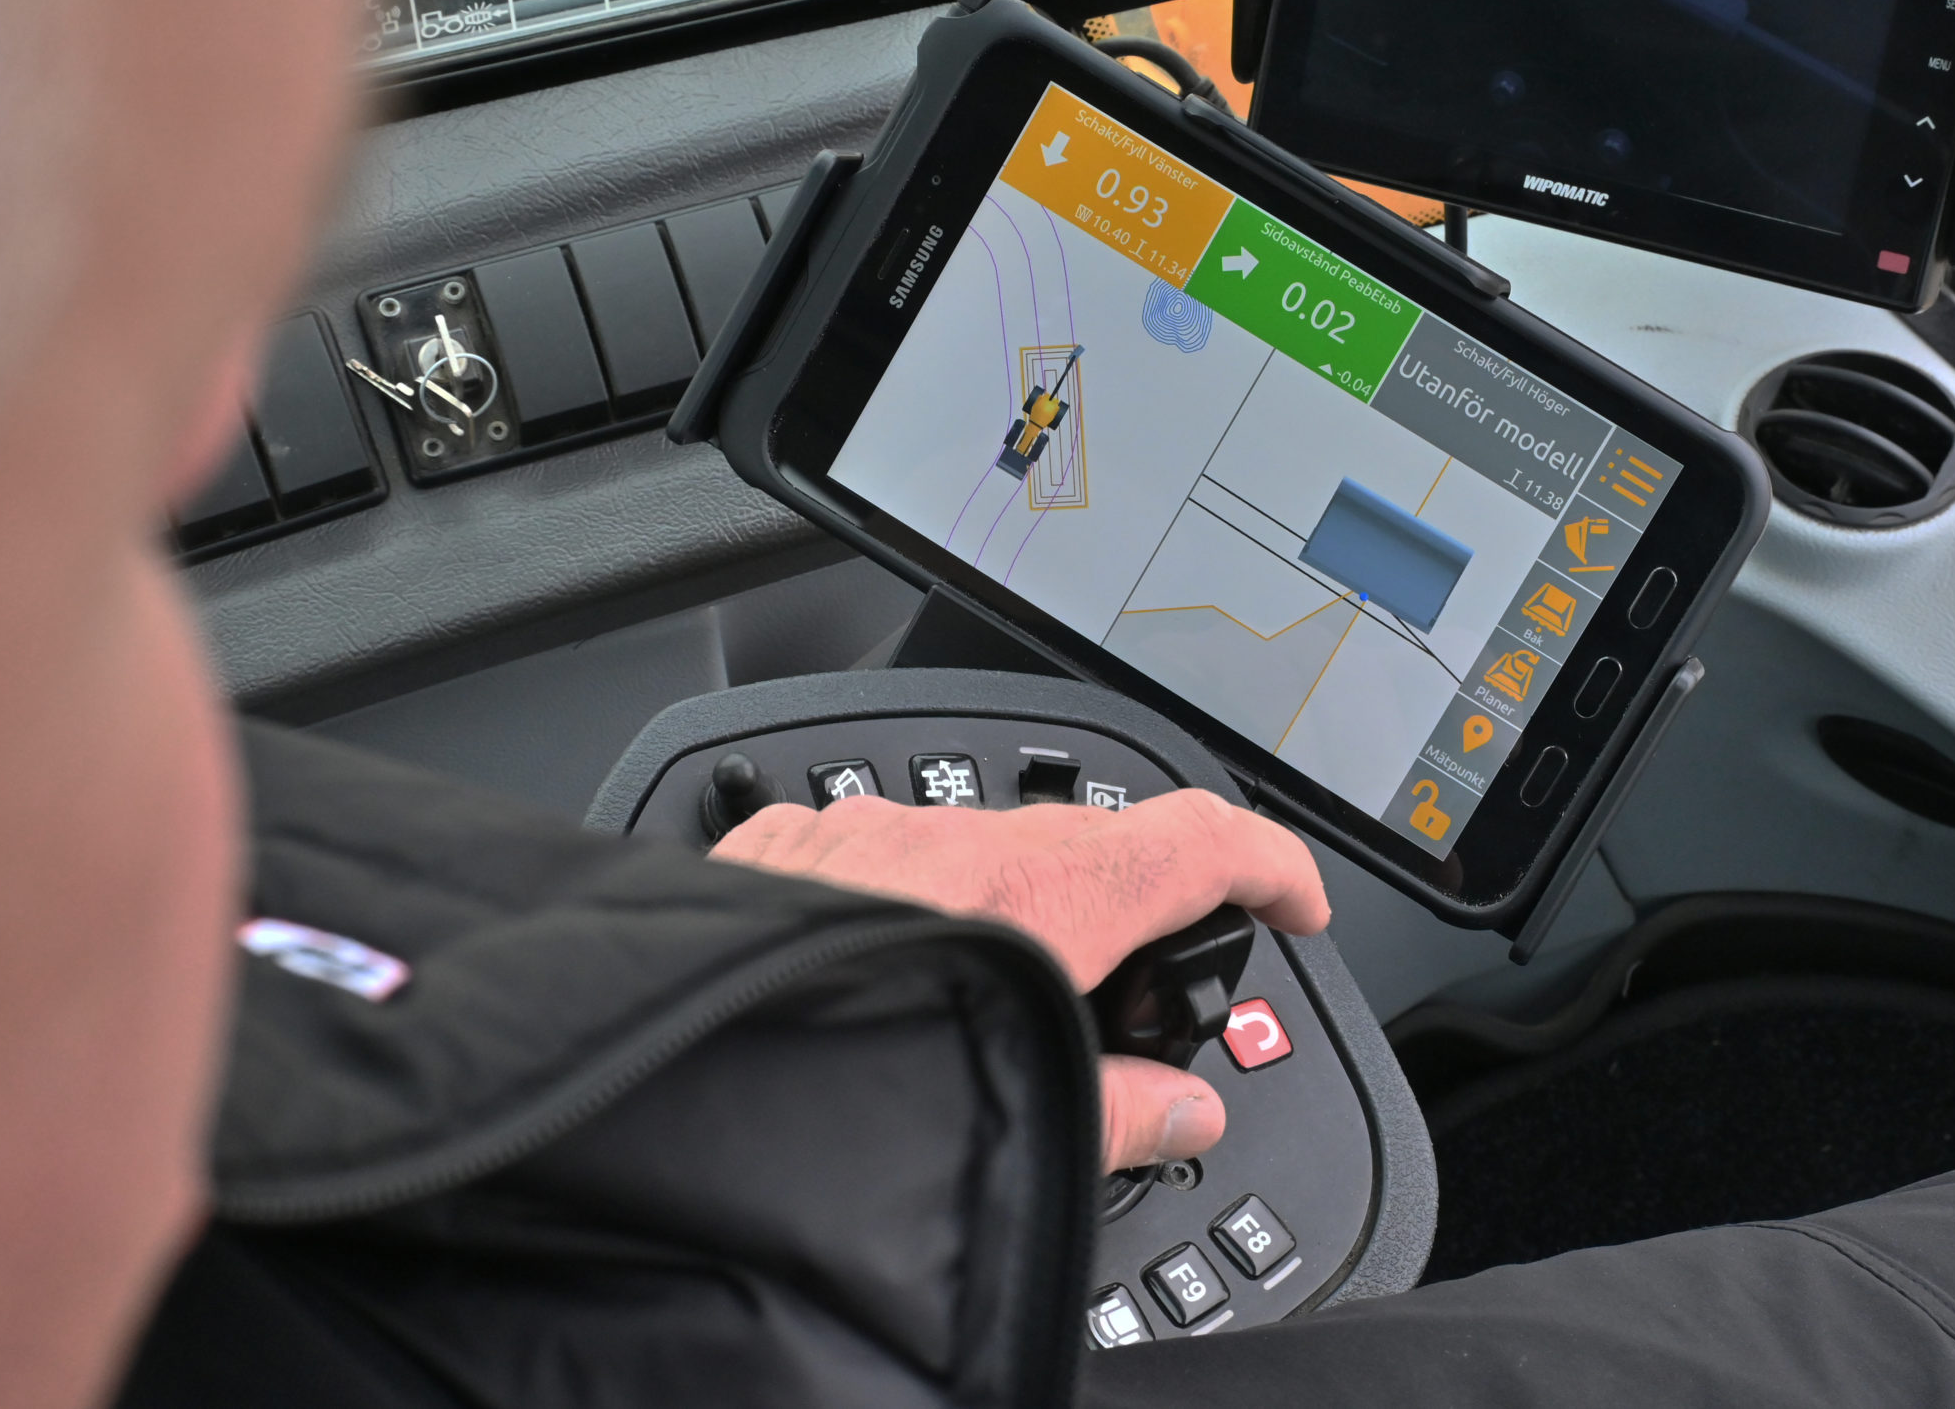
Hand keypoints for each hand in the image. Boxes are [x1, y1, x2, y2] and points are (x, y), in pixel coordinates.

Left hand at [712, 788, 1328, 1171]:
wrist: (660, 1079)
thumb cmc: (818, 1097)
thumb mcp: (1011, 1121)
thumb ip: (1118, 1112)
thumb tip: (1185, 1110)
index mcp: (1034, 893)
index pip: (1199, 839)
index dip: (1270, 865)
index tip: (1294, 903)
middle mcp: (948, 840)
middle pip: (1085, 846)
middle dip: (1124, 912)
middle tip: (1130, 996)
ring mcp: (855, 834)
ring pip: (970, 848)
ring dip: (1005, 908)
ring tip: (985, 1001)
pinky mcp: (777, 851)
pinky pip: (872, 853)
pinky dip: (907, 900)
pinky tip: (886, 973)